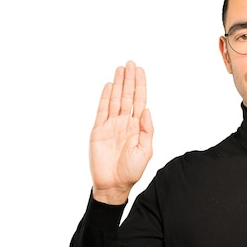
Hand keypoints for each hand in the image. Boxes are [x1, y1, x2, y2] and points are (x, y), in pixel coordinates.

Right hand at [90, 61, 153, 204]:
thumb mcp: (146, 151)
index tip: (140, 71)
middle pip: (127, 96)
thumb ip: (147, 130)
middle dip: (129, 80)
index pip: (139, 102)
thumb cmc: (132, 171)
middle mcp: (124, 123)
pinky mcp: (98, 130)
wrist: (113, 184)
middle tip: (130, 63)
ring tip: (121, 68)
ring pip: (115, 99)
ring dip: (118, 84)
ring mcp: (111, 125)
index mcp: (137, 128)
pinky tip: (109, 85)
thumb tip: (147, 111)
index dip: (140, 86)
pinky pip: (102, 110)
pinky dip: (105, 97)